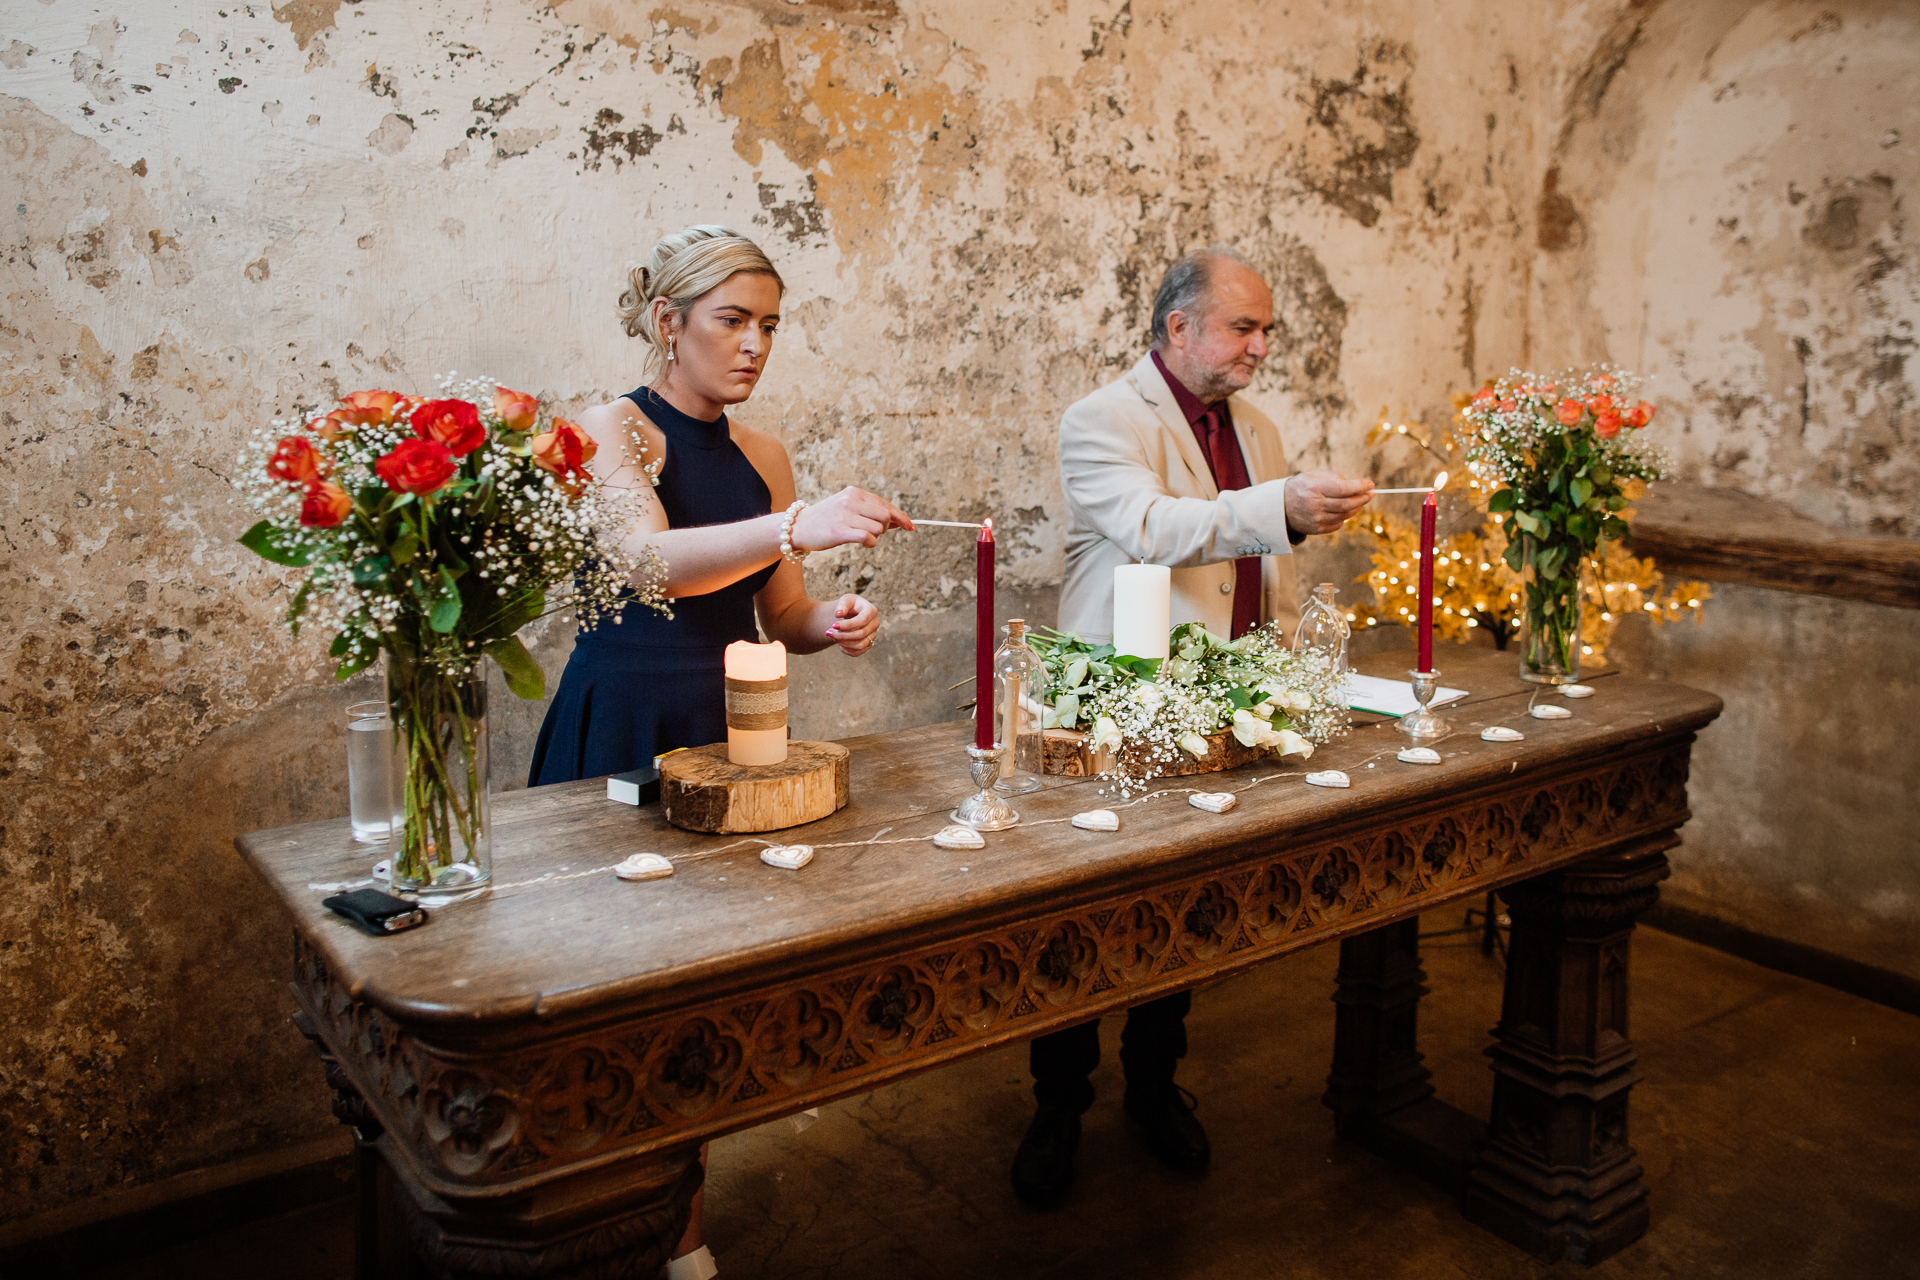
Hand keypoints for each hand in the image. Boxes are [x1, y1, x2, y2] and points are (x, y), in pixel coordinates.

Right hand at [790, 487, 913, 550]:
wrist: (798, 527)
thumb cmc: (826, 520)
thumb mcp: (847, 508)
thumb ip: (869, 512)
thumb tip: (896, 521)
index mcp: (854, 493)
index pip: (885, 504)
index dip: (900, 517)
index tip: (910, 526)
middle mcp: (850, 501)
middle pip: (885, 515)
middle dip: (886, 528)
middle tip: (875, 533)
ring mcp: (844, 515)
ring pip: (878, 528)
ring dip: (876, 537)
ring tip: (863, 538)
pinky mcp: (839, 531)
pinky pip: (867, 537)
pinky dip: (870, 543)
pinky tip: (863, 543)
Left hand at [823, 594, 878, 654]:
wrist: (851, 613)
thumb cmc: (849, 605)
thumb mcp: (845, 600)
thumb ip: (842, 605)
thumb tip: (838, 614)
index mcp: (871, 610)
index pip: (862, 621)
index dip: (847, 625)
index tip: (833, 625)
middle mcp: (875, 624)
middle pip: (861, 634)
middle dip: (842, 635)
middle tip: (828, 632)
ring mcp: (873, 635)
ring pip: (860, 645)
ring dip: (844, 643)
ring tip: (833, 636)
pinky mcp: (868, 644)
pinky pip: (858, 652)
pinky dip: (846, 650)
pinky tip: (838, 643)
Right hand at [1284, 470, 1373, 535]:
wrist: (1279, 506)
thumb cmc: (1301, 487)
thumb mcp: (1314, 475)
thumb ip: (1334, 477)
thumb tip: (1357, 485)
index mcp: (1314, 488)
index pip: (1343, 488)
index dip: (1360, 487)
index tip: (1370, 484)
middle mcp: (1315, 504)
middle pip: (1347, 504)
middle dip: (1362, 499)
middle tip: (1371, 494)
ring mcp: (1316, 519)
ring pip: (1345, 515)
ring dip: (1356, 508)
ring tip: (1360, 501)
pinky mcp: (1316, 529)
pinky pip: (1338, 524)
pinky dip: (1344, 517)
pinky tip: (1344, 511)